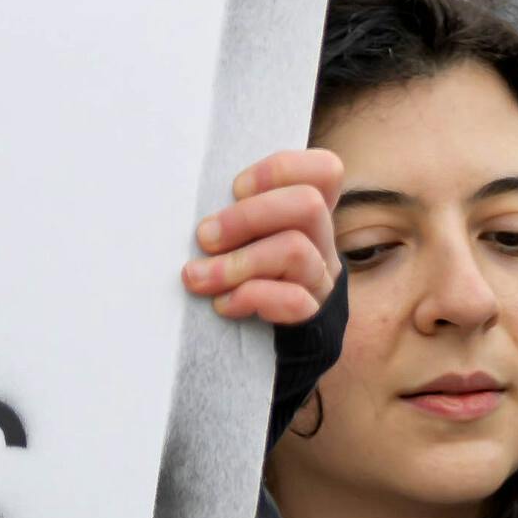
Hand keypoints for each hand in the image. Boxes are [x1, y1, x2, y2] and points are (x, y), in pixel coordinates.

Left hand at [185, 147, 338, 323]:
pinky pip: (294, 301)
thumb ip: (234, 219)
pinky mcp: (311, 318)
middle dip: (247, 217)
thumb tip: (192, 206)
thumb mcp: (246, 241)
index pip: (324, 171)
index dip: (281, 170)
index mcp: (307, 217)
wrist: (271, 347)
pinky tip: (223, 305)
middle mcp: (322, 243)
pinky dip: (252, 297)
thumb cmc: (245, 281)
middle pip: (308, 204)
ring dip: (236, 263)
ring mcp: (320, 280)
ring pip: (295, 251)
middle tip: (206, 237)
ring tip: (198, 278)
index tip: (236, 189)